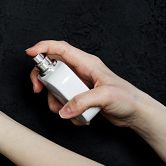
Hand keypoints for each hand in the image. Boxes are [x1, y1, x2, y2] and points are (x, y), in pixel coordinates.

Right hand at [26, 40, 143, 126]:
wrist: (135, 113)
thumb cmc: (127, 98)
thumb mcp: (105, 97)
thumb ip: (82, 101)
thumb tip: (64, 110)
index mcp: (87, 63)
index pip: (61, 49)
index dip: (44, 47)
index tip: (30, 53)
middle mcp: (80, 71)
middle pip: (52, 69)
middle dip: (43, 81)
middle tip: (39, 90)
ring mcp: (78, 84)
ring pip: (55, 89)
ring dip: (56, 103)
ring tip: (69, 113)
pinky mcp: (78, 97)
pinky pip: (63, 103)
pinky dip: (67, 112)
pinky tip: (80, 118)